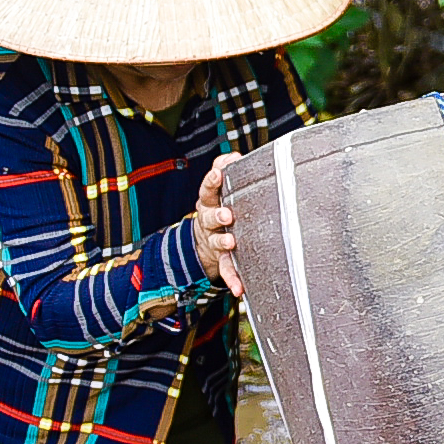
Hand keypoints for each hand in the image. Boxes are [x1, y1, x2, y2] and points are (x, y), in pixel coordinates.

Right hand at [193, 153, 245, 296]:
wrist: (204, 241)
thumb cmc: (219, 208)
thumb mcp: (218, 190)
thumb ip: (224, 172)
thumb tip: (233, 155)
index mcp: (210, 201)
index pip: (208, 188)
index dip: (213, 179)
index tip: (220, 172)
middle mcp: (209, 221)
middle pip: (209, 216)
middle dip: (218, 215)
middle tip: (228, 214)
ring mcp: (214, 241)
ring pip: (217, 241)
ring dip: (223, 242)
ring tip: (231, 242)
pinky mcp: (221, 259)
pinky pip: (227, 269)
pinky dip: (232, 278)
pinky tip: (239, 288)